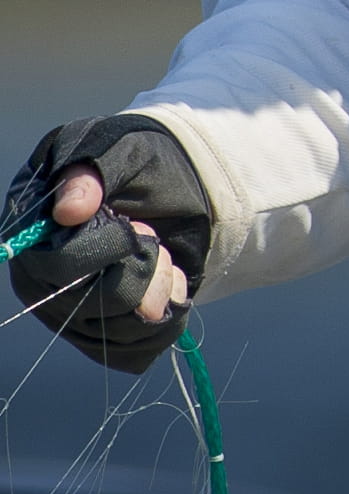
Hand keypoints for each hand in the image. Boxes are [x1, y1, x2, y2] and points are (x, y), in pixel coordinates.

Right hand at [9, 116, 210, 374]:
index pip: (60, 265)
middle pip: (93, 302)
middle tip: (152, 236)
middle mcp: (39, 277)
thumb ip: (92, 171)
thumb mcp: (118, 148)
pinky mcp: (99, 329)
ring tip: (160, 253)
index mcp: (30, 230)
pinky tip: (168, 278)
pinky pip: (136, 345)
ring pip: (119, 326)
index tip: (138, 226)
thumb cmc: (135, 163)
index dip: (109, 250)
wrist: (171, 185)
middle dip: (140, 267)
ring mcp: (66, 308)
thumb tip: (68, 210)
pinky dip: (167, 309)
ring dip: (158, 286)